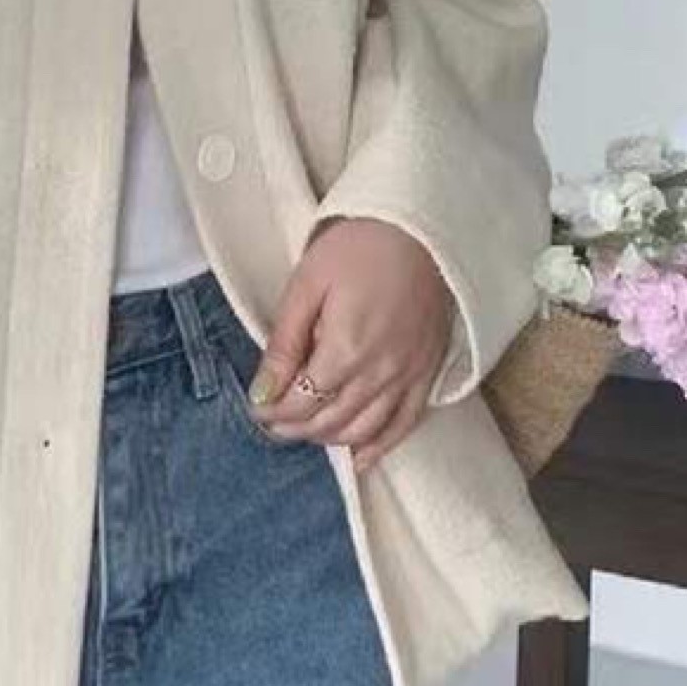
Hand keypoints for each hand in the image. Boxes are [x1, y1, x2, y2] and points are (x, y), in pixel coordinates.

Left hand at [247, 218, 453, 474]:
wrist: (422, 227)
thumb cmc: (360, 246)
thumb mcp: (308, 286)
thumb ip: (285, 344)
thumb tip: (262, 391)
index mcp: (345, 348)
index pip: (302, 401)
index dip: (274, 412)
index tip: (258, 408)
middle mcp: (380, 371)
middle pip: (330, 420)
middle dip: (296, 428)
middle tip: (275, 423)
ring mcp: (409, 375)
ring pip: (364, 429)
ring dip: (330, 438)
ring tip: (307, 432)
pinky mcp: (429, 372)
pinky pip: (406, 424)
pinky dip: (380, 446)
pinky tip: (359, 458)